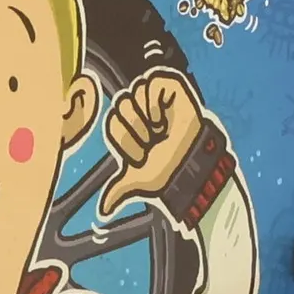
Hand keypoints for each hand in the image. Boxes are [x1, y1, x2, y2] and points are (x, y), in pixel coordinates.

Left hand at [98, 67, 204, 215]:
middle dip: (136, 129)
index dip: (125, 140)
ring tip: (162, 128)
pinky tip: (167, 115)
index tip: (142, 153)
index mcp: (126, 125)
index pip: (111, 121)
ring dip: (149, 117)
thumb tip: (104, 211)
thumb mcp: (137, 181)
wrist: (189, 164)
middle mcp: (137, 107)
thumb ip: (118, 191)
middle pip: (120, 105)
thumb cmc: (166, 170)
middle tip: (154, 140)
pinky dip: (157, 102)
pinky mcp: (168, 83)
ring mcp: (151, 94)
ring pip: (134, 93)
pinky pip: (150, 82)